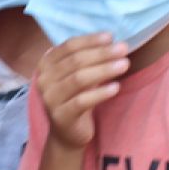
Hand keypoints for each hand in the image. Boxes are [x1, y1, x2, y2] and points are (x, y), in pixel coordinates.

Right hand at [37, 33, 129, 150]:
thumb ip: (87, 59)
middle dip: (101, 53)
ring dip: (104, 70)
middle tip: (123, 49)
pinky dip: (100, 93)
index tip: (111, 37)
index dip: (90, 40)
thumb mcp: (77, 75)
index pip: (68, 46)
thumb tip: (112, 41)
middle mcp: (44, 80)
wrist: (67, 133)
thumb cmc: (75, 97)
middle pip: (75, 61)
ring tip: (124, 64)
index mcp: (46, 64)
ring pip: (79, 79)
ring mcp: (50, 99)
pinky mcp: (61, 116)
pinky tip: (116, 87)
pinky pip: (82, 101)